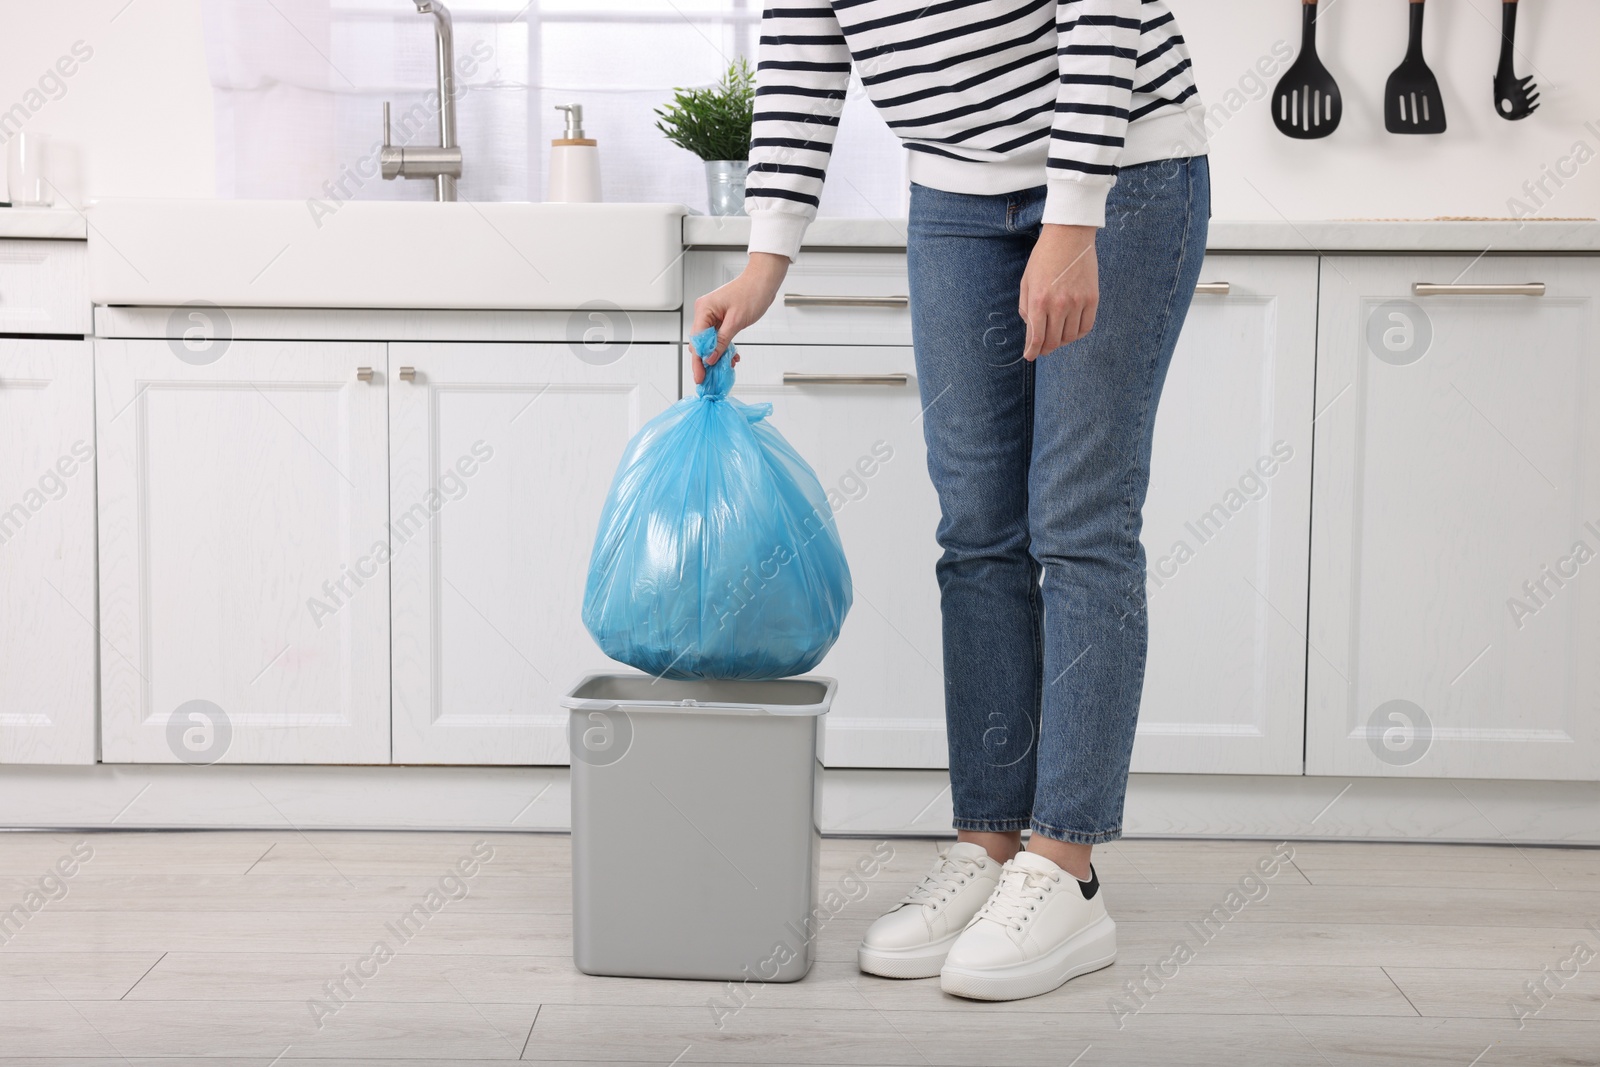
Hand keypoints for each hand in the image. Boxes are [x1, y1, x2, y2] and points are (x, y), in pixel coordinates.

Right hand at [689, 252, 789, 383]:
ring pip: (710, 342)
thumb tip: (710, 358)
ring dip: (717, 355)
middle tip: (712, 378)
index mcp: (704, 309)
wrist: (764, 281)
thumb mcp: (736, 321)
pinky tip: (731, 357)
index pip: (696, 340)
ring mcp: (713, 315)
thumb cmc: (752, 293)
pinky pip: (718, 337)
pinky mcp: (721, 319)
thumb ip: (722, 342)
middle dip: (707, 361)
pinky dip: (724, 348)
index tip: (700, 376)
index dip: (698, 361)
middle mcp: (705, 312)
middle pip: (700, 343)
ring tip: (726, 367)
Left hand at [1019, 224, 1098, 359]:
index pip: (1036, 337)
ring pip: (1070, 337)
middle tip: (1042, 348)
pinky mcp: (1092, 299)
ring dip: (1061, 341)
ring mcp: (1077, 302)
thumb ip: (1025, 307)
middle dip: (1045, 349)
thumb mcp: (1026, 281)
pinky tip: (1070, 330)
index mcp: (1038, 300)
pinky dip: (1077, 333)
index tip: (1030, 356)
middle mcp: (1058, 305)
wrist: (1069, 236)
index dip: (1032, 351)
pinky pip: (1086, 327)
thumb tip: (1031, 330)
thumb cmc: (1044, 257)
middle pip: (1053, 341)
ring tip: (1056, 335)